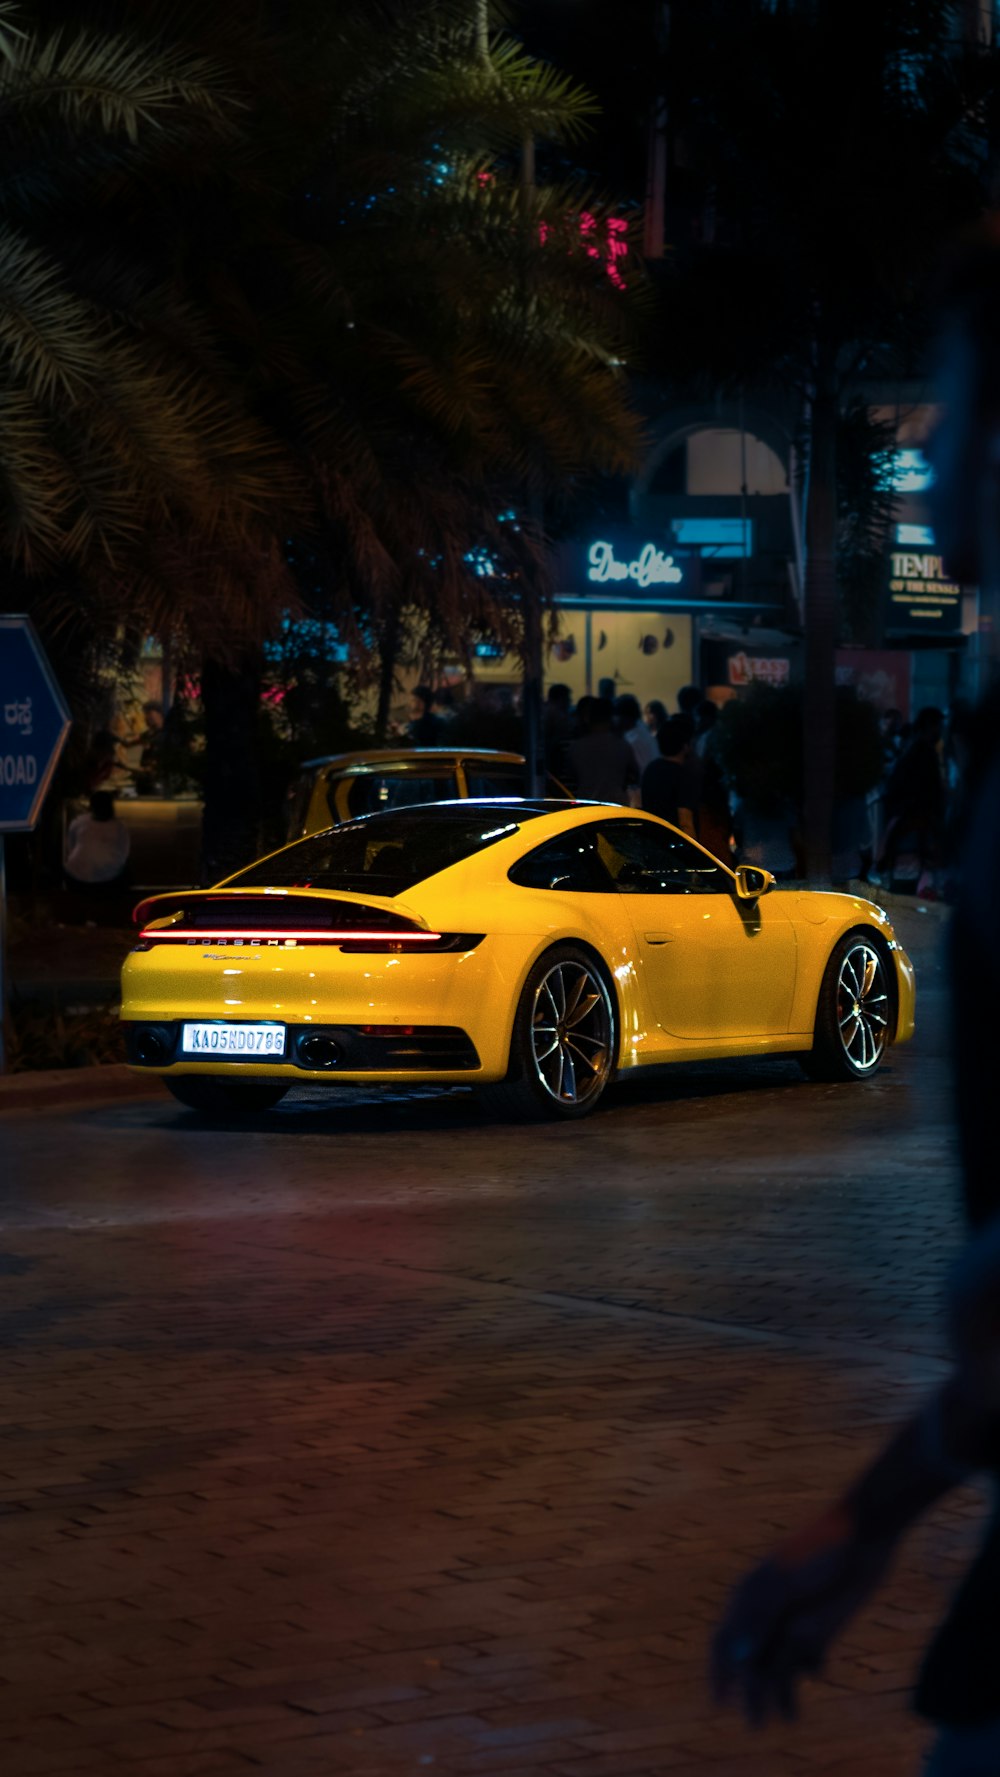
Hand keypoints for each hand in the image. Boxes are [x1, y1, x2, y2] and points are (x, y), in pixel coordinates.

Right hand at [710, 1506, 895, 1725]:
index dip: (718, 1673)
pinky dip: (809, 1670)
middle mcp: (768, 1614)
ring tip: (789, 1718)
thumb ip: (759, 1620)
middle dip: (752, 1694)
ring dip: (781, 1692)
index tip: (720, 1703)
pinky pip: (807, 1661)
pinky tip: (818, 1669)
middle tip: (757, 1726)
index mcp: (750, 1596)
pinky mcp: (820, 1629)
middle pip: (753, 1662)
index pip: (724, 1641)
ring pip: (780, 1667)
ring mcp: (794, 1623)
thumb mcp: (786, 1587)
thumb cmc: (819, 1552)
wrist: (863, 1538)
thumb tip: (736, 1658)